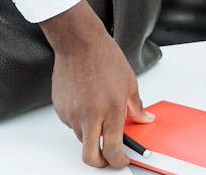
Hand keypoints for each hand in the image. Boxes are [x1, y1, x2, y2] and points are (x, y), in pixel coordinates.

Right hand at [41, 0, 154, 167]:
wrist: (79, 42)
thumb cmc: (104, 57)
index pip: (113, 150)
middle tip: (106, 158)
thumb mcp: (129, 82)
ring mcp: (73, 113)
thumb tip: (145, 119)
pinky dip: (79, 120)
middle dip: (99, 162)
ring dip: (90, 135)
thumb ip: (137, 106)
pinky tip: (86, 103)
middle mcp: (90, 116)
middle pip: (90, 156)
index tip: (121, 160)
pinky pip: (71, 124)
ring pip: (81, 138)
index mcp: (111, 111)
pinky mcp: (60, 108)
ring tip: (97, 114)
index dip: (118, 161)